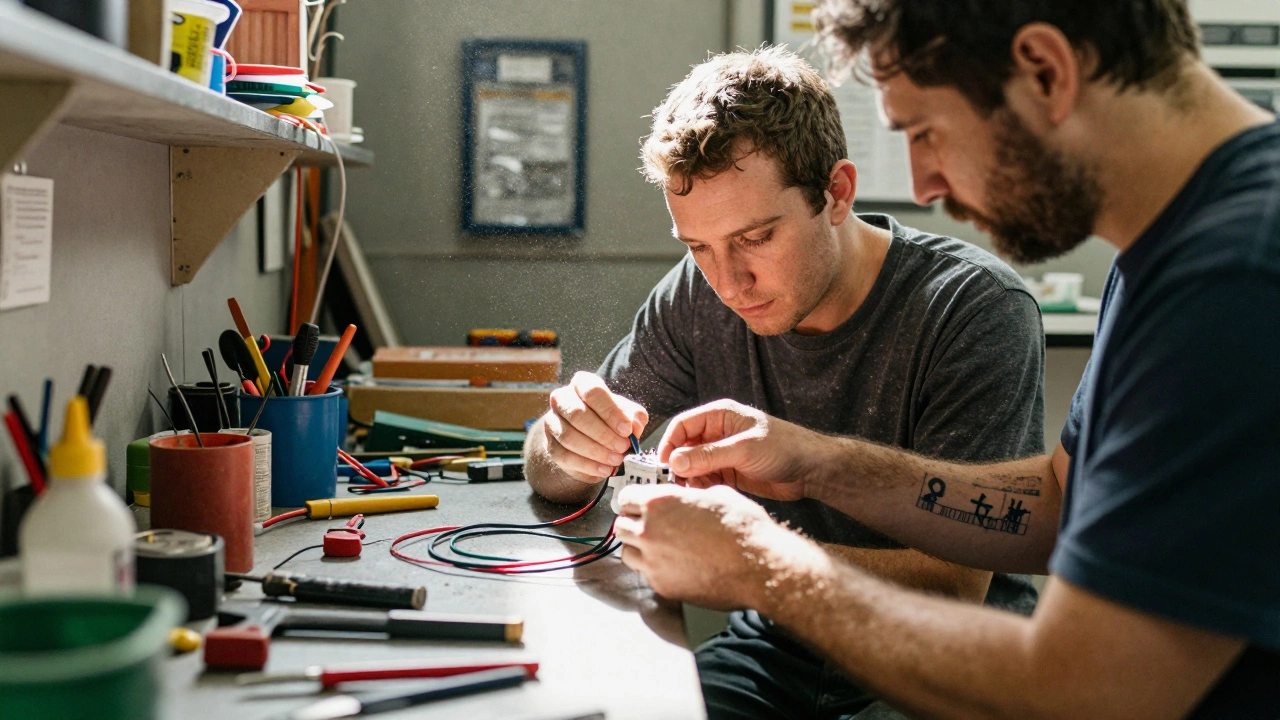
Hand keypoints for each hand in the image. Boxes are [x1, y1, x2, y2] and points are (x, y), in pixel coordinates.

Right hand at [544, 372, 647, 480]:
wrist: (591, 437)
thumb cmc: (611, 420)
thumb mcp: (628, 414)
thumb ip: (634, 416)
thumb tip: (633, 427)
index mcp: (582, 384)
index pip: (592, 391)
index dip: (610, 411)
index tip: (626, 430)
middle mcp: (562, 398)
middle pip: (577, 414)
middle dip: (603, 434)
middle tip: (623, 448)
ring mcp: (552, 422)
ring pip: (569, 437)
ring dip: (595, 451)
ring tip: (616, 460)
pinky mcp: (550, 445)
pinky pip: (565, 456)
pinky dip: (587, 465)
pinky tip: (605, 469)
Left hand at [615, 484, 786, 608]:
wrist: (757, 565)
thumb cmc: (742, 527)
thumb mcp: (717, 494)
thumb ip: (690, 497)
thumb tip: (688, 499)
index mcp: (659, 503)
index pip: (626, 498)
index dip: (633, 499)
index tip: (637, 503)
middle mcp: (649, 532)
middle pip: (620, 526)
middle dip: (631, 523)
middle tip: (645, 524)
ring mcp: (653, 562)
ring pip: (627, 552)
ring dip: (638, 548)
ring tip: (657, 546)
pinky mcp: (662, 586)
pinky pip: (646, 575)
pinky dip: (654, 569)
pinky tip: (672, 565)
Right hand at [657, 400, 816, 500]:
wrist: (811, 469)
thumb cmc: (785, 446)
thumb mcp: (744, 448)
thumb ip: (709, 455)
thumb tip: (676, 461)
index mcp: (719, 416)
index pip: (682, 426)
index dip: (669, 444)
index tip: (663, 464)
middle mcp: (717, 434)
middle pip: (684, 448)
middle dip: (678, 465)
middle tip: (675, 483)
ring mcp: (722, 454)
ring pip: (693, 466)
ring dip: (690, 479)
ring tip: (691, 492)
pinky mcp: (729, 472)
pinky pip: (706, 479)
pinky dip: (702, 488)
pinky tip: (705, 495)